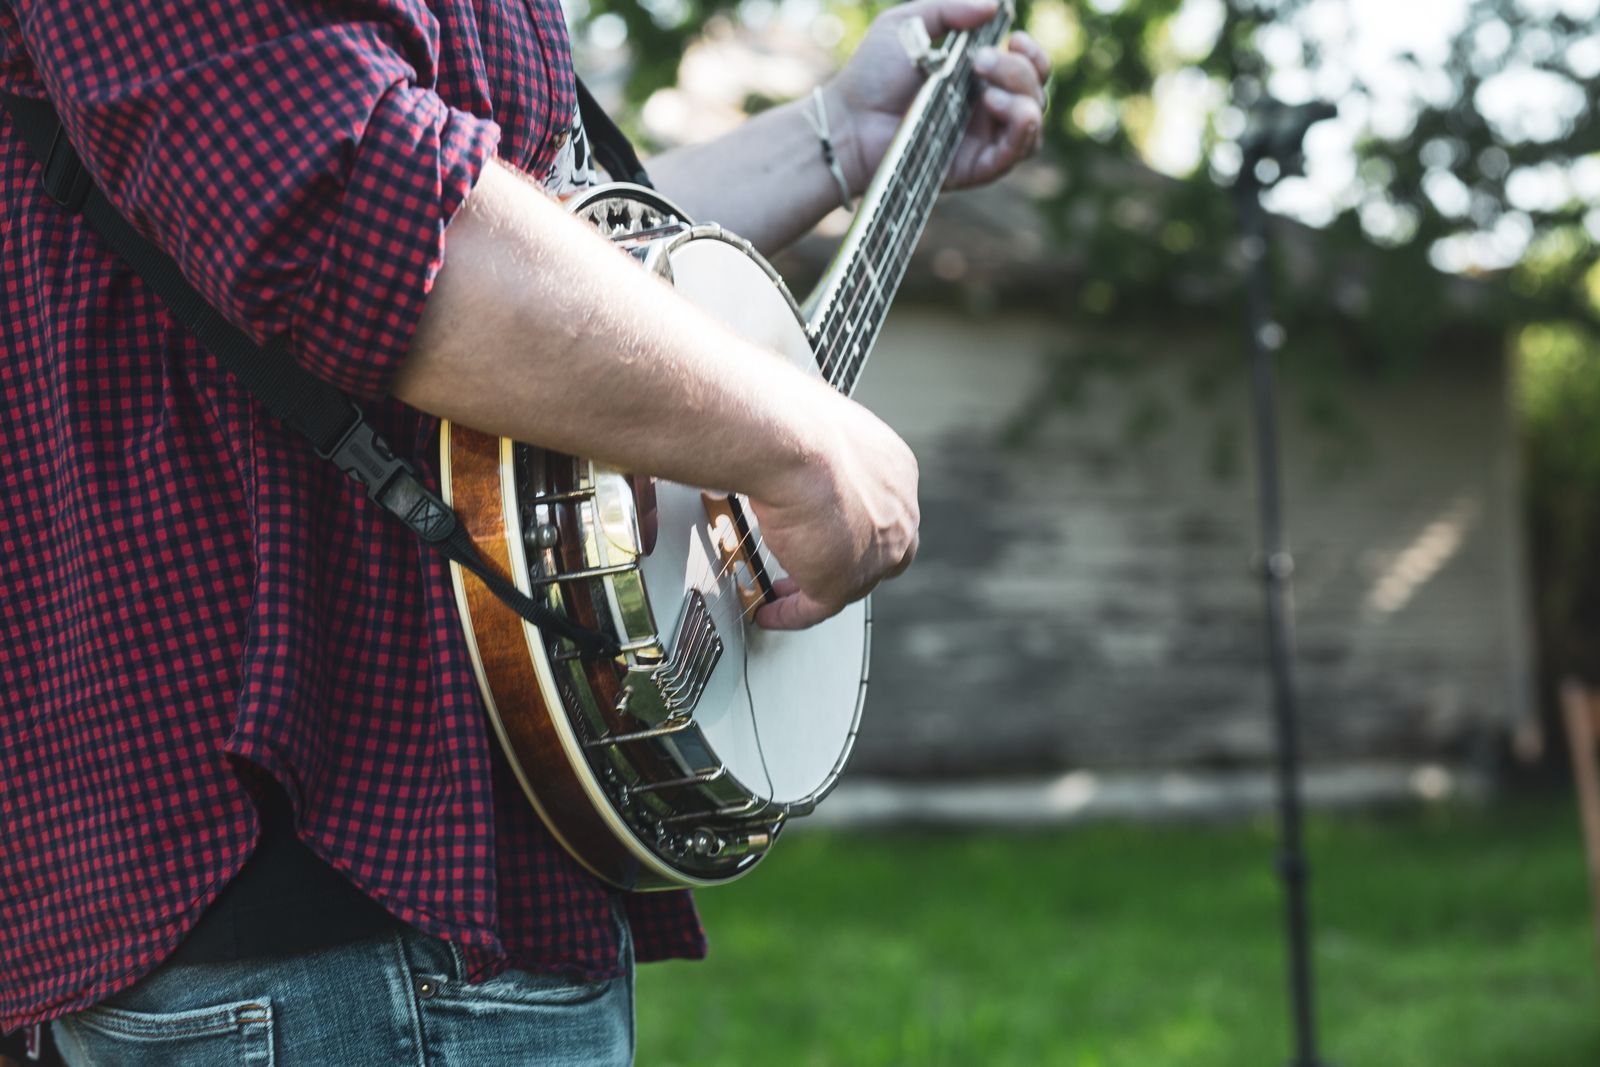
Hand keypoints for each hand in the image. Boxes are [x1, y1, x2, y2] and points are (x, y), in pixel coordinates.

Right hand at [748, 397, 919, 629]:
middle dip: (849, 559)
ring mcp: (876, 550)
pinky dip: (792, 612)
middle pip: (882, 551)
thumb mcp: (814, 427)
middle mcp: (897, 511)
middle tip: (815, 562)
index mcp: (895, 470)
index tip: (830, 525)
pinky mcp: (844, 581)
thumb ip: (809, 448)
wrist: (791, 441)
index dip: (860, 522)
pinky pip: (817, 608)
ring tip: (786, 591)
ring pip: (851, 582)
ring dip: (817, 586)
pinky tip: (770, 610)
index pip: (886, 508)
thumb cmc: (794, 420)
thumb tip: (778, 442)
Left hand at [824, 0, 1050, 193]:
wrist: (849, 122)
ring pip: (1033, 121)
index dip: (1032, 53)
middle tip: (979, 62)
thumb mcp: (909, 23)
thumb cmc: (872, 74)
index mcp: (978, 77)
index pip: (1027, 68)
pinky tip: (996, 105)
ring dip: (1024, 96)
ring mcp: (983, 139)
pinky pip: (1017, 152)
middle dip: (1020, 68)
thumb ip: (950, 9)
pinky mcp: (976, 167)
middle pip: (1035, 90)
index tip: (1014, 38)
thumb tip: (995, 6)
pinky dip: (1021, 127)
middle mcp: (987, 109)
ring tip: (987, 90)